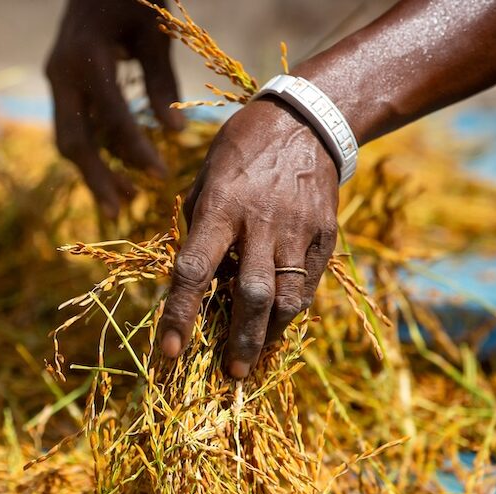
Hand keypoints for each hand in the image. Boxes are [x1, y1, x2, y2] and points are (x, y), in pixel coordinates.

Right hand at [46, 0, 183, 217]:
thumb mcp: (154, 32)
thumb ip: (161, 82)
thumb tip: (176, 133)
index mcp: (86, 60)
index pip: (112, 119)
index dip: (136, 152)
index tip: (162, 177)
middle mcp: (62, 74)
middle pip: (74, 141)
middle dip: (97, 179)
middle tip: (123, 211)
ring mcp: (58, 80)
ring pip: (69, 139)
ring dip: (94, 172)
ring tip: (123, 201)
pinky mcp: (62, 84)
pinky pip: (75, 126)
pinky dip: (95, 151)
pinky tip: (117, 173)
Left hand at [159, 97, 339, 377]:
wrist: (307, 119)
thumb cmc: (241, 148)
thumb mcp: (206, 177)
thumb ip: (196, 225)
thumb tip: (189, 273)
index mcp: (221, 207)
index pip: (193, 270)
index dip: (179, 314)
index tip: (170, 351)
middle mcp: (260, 223)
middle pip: (251, 295)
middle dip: (241, 340)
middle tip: (231, 372)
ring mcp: (298, 229)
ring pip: (288, 296)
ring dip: (271, 334)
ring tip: (257, 357)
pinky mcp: (325, 233)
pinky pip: (310, 281)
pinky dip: (294, 307)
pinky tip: (281, 323)